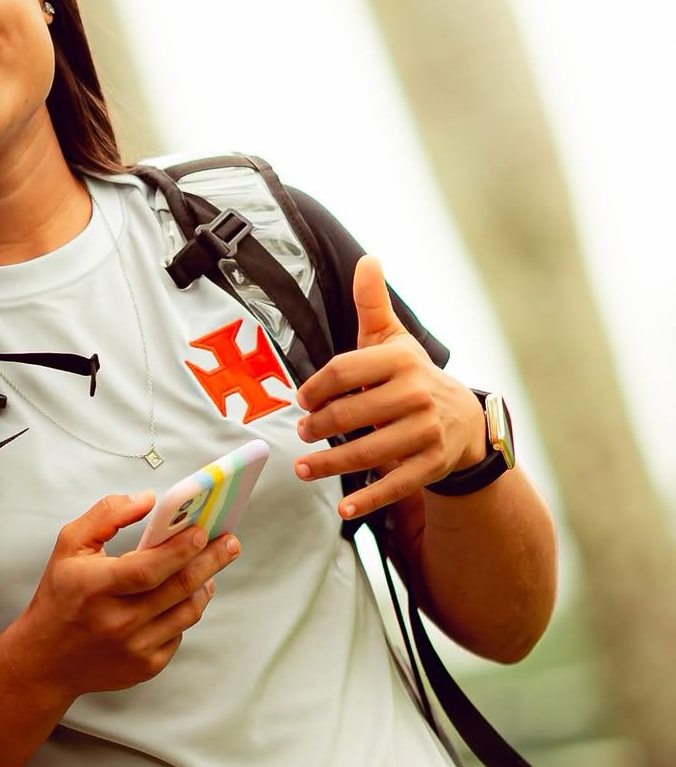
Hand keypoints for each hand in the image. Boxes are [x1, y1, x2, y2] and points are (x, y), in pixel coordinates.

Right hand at [20, 493, 240, 699]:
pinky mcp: (146, 666)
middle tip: (230, 542)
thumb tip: (148, 499)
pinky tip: (185, 595)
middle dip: (211, 561)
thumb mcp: (70, 545)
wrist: (45, 661)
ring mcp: (134, 647)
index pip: (148, 569)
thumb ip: (107, 515)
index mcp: (96, 587)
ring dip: (205, 585)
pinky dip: (186, 611)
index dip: (179, 550)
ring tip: (211, 566)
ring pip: (187, 612)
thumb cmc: (60, 596)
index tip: (202, 530)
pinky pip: (179, 633)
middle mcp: (117, 621)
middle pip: (178, 589)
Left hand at [293, 255, 485, 518]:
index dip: (315, 387)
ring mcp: (426, 433)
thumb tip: (368, 258)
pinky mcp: (430, 465)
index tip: (301, 399)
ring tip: (302, 467)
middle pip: (351, 414)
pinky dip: (368, 499)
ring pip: (368, 452)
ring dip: (330, 464)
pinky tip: (344, 508)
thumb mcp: (393, 339)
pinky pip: (395, 485)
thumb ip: (373, 302)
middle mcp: (417, 394)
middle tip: (301, 432)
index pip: (345, 371)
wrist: (465, 420)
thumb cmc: (411, 375)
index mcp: (401, 360)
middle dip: (318, 426)